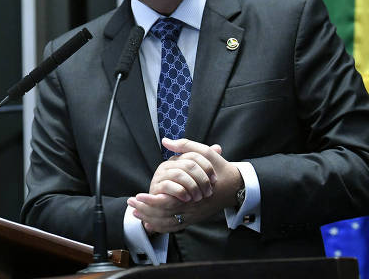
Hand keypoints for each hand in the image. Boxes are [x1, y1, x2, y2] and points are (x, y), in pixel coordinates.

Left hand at [127, 138, 242, 233]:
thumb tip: (166, 141)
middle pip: (165, 216)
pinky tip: (150, 223)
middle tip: (131, 206)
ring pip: (169, 223)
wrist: (236, 186)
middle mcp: (192, 207)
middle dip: (146, 211)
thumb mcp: (204, 153)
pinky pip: (175, 227)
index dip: (151, 201)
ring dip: (151, 220)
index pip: (168, 202)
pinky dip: (162, 227)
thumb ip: (185, 146)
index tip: (138, 196)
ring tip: (136, 214)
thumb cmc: (220, 168)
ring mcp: (193, 215)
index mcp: (193, 192)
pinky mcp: (194, 219)